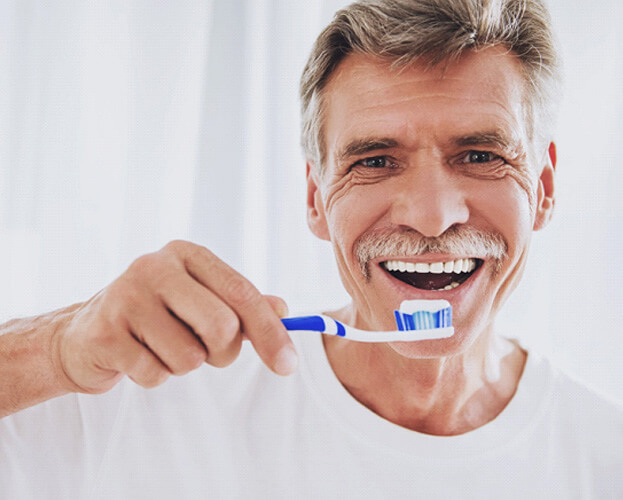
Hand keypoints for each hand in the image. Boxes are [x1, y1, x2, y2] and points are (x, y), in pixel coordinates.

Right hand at [53, 240, 297, 393]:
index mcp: (186, 254)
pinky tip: (136, 356)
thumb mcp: (201, 300)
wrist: (85, 334)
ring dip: (184, 365)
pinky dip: (155, 376)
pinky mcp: (103, 333)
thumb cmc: (157, 316)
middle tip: (206, 351)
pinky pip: (156, 374)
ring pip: (190, 358)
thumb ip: (242, 304)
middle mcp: (154, 266)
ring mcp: (125, 297)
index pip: (242, 293)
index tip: (289, 365)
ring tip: (161, 347)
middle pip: (222, 326)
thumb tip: (284, 310)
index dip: (271, 332)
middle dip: (223, 352)